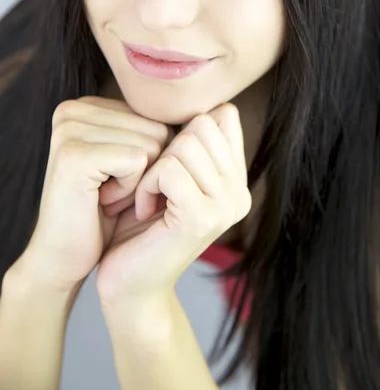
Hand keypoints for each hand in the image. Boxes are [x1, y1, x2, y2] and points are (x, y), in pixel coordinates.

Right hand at [14, 96, 173, 292]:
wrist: (64, 258)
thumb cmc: (103, 210)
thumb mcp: (130, 161)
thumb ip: (149, 130)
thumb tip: (205, 116)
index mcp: (86, 105)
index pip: (156, 117)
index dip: (151, 157)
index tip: (118, 178)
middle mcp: (74, 110)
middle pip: (157, 128)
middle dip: (147, 169)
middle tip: (111, 190)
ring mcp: (70, 130)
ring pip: (152, 144)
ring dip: (139, 181)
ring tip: (106, 195)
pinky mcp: (75, 155)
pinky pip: (137, 161)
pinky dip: (130, 190)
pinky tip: (103, 201)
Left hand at [96, 103, 250, 306]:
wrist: (130, 283)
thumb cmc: (143, 225)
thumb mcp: (173, 176)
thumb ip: (194, 145)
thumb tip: (210, 106)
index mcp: (237, 178)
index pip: (223, 115)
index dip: (185, 130)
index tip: (168, 164)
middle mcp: (240, 192)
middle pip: (204, 124)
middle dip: (167, 148)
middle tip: (155, 184)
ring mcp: (226, 206)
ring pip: (185, 144)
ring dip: (154, 169)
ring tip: (150, 198)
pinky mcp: (202, 218)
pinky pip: (169, 169)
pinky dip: (147, 185)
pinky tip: (146, 210)